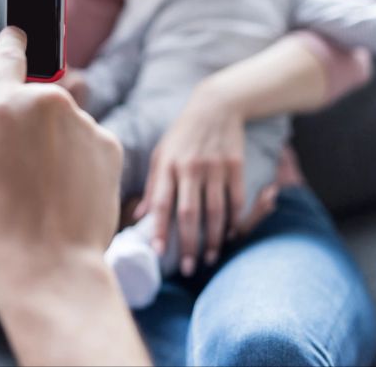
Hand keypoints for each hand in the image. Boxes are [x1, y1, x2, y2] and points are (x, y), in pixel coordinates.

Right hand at [0, 27, 123, 270]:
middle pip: (31, 100)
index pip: (7, 54)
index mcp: (2, 105)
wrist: (50, 266)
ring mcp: (83, 123)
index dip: (9, 41)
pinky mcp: (110, 146)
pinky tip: (63, 191)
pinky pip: (87, 142)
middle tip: (12, 169)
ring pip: (60, 122)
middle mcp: (47, 102)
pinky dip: (76, 159)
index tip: (16, 32)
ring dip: (50, 142)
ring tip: (39, 188)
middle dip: (22, 124)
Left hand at [136, 85, 276, 275]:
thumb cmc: (182, 135)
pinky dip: (234, 221)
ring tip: (210, 258)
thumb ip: (153, 186)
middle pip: (190, 212)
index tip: (159, 252)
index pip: (162, 203)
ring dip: (213, 238)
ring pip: (215, 211)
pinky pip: (236, 200)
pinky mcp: (236, 166)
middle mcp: (191, 167)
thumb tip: (139, 216)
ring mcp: (215, 167)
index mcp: (168, 165)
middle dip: (189, 244)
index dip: (160, 229)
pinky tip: (229, 236)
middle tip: (188, 269)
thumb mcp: (161, 154)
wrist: (215, 107)